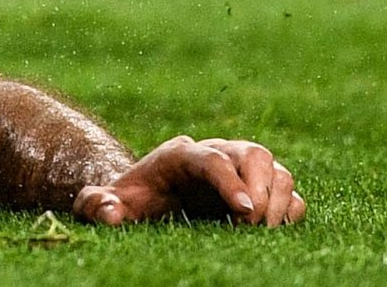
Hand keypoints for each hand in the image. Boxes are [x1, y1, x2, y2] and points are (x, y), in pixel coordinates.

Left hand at [75, 135, 303, 226]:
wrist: (148, 199)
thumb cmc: (129, 201)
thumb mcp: (104, 203)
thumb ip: (97, 204)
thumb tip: (108, 212)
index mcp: (179, 155)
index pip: (212, 158)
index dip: (230, 181)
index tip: (242, 212)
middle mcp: (216, 155)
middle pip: (253, 153)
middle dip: (260, 188)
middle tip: (252, 225)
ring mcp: (240, 172)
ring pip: (276, 169)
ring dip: (277, 200)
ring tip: (262, 231)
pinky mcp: (258, 191)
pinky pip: (289, 192)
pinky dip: (289, 210)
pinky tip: (272, 232)